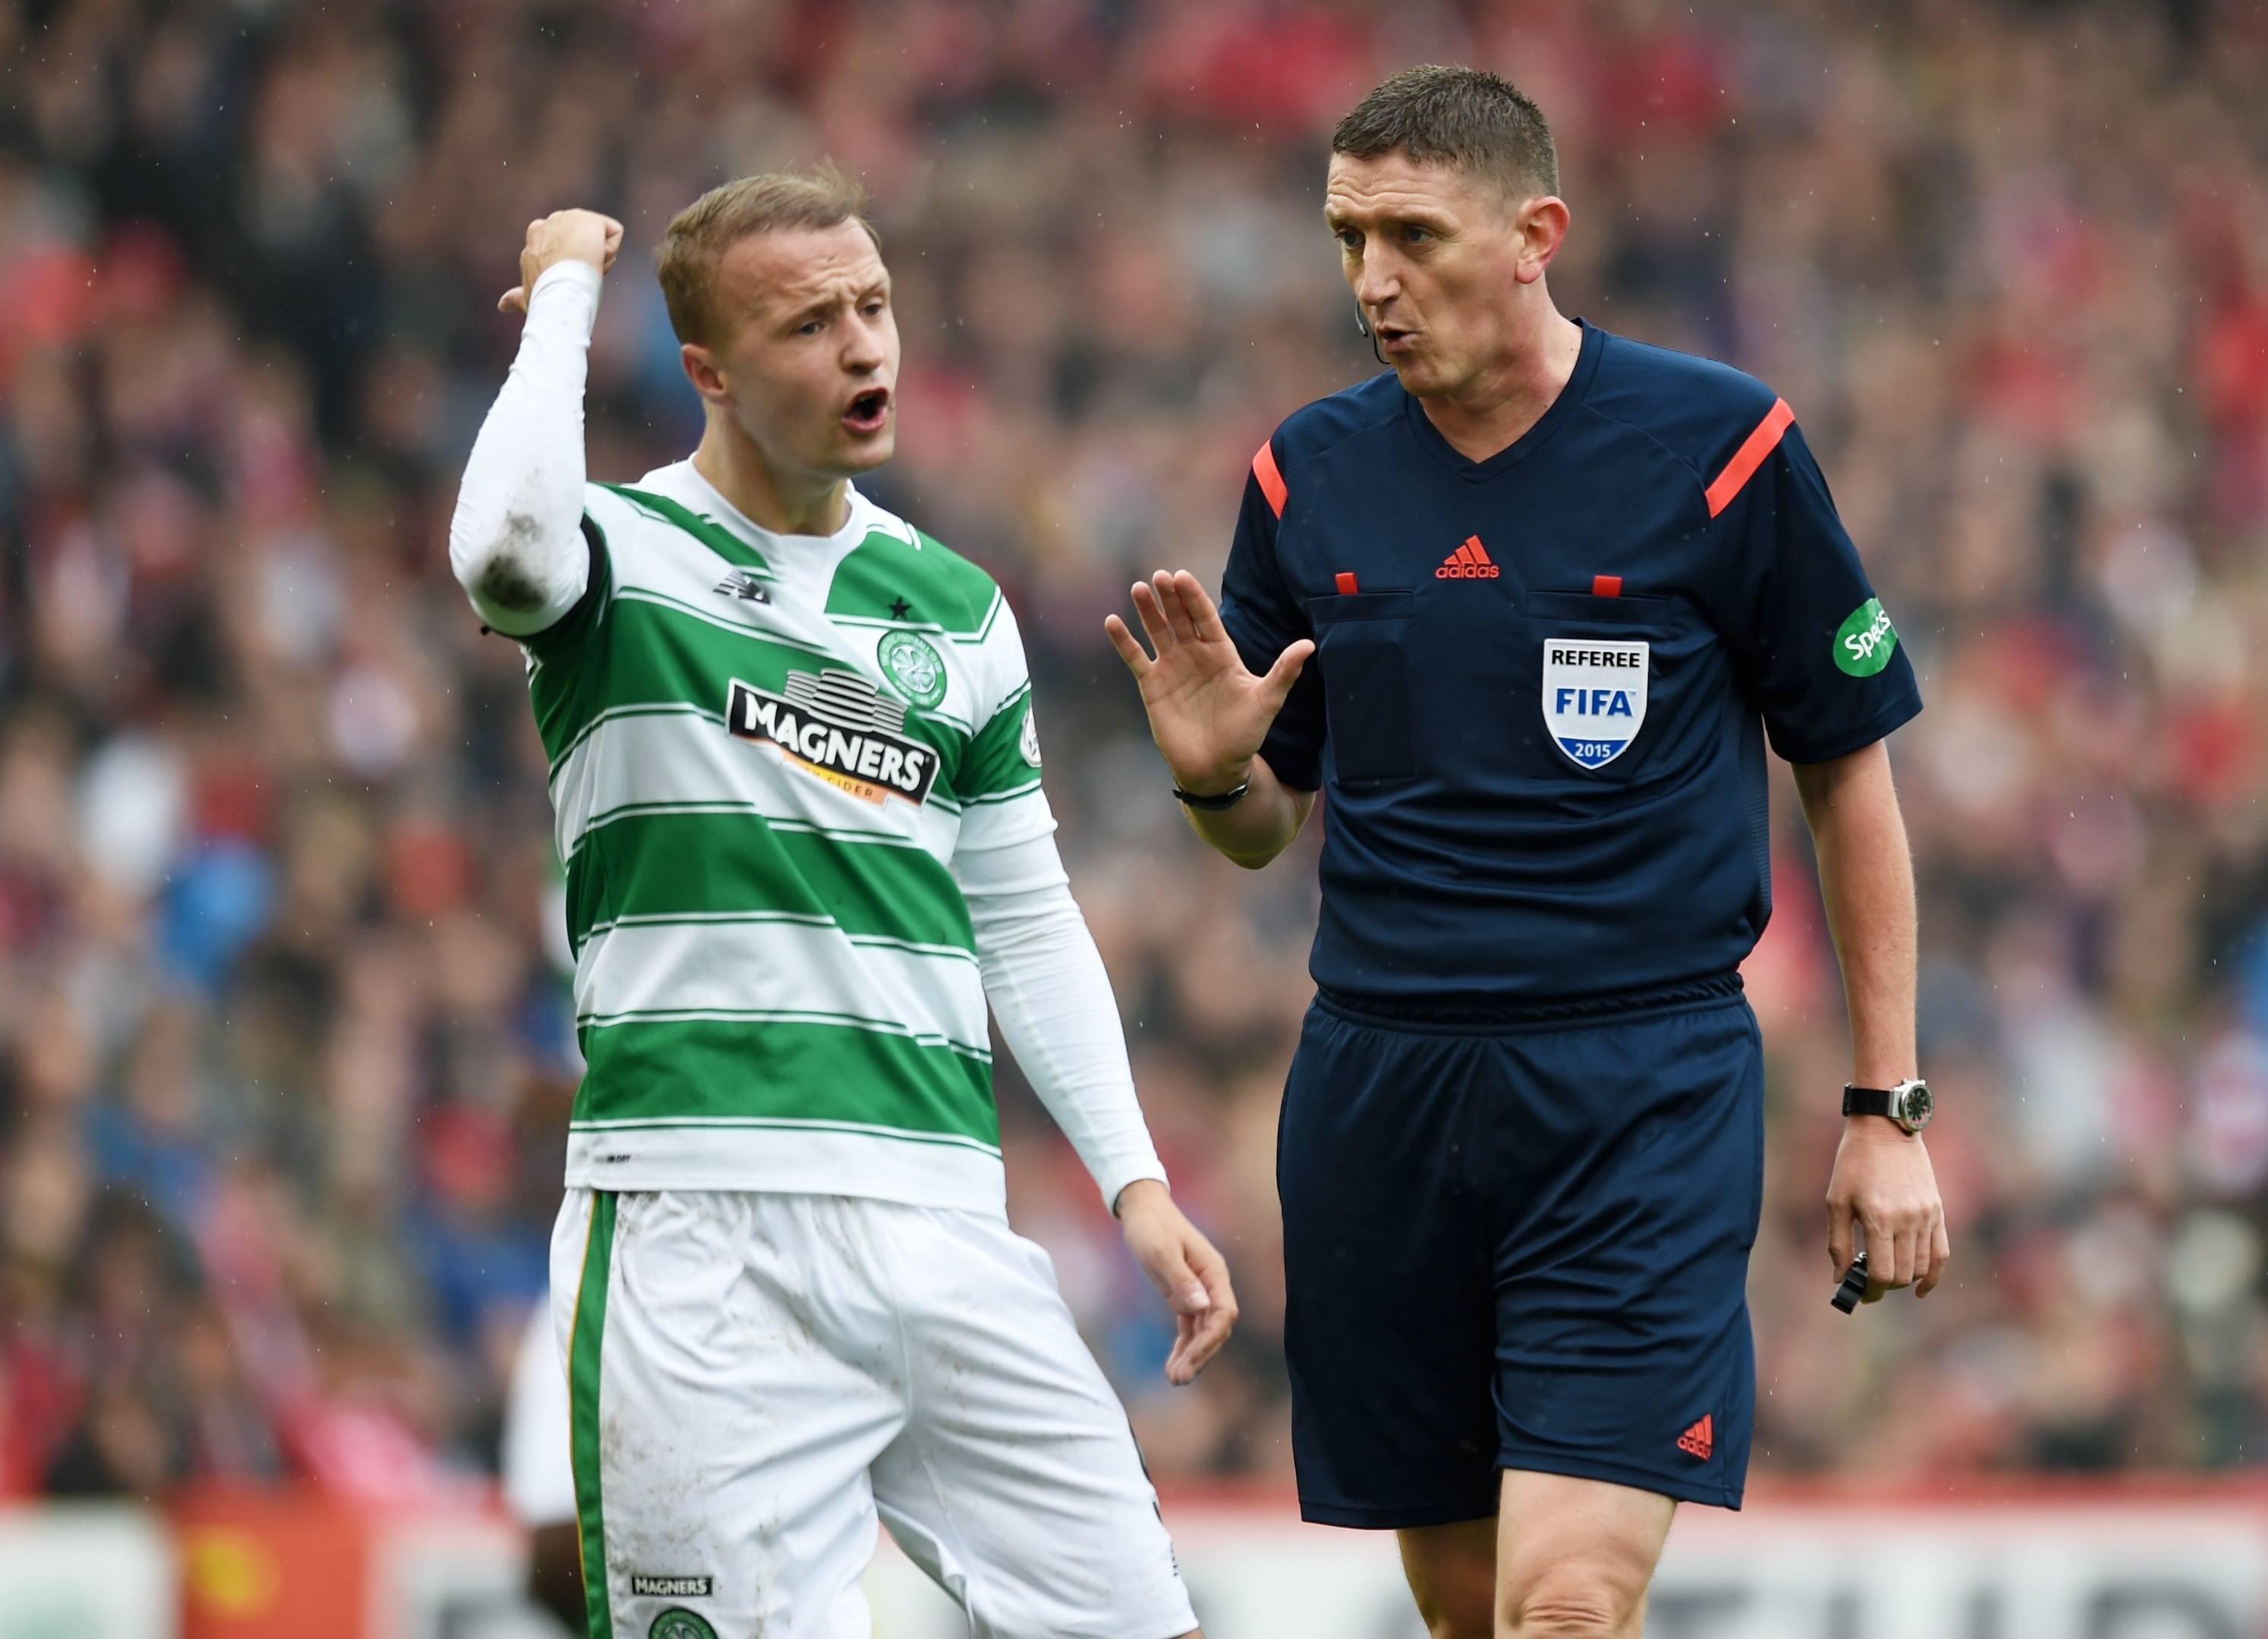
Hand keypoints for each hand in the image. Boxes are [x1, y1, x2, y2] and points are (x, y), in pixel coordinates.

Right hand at [499, 209, 623, 313]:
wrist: (558, 290)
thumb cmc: (544, 296)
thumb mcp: (527, 296)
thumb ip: (516, 296)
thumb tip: (501, 306)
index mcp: (536, 234)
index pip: (566, 246)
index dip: (570, 265)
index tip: (564, 277)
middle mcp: (551, 221)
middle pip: (584, 240)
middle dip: (584, 258)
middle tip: (575, 275)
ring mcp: (571, 217)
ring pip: (599, 238)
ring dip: (597, 257)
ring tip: (583, 270)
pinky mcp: (590, 220)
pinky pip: (614, 233)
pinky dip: (610, 251)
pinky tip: (595, 261)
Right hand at [1104, 571, 1313, 795]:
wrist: (1216, 767)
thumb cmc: (1245, 735)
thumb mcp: (1267, 701)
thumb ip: (1284, 671)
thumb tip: (1309, 645)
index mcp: (1221, 653)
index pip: (1206, 617)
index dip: (1194, 597)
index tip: (1183, 577)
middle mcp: (1194, 654)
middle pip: (1179, 618)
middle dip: (1170, 597)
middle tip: (1160, 576)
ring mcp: (1171, 667)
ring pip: (1157, 631)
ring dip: (1147, 611)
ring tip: (1139, 589)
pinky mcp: (1152, 685)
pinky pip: (1136, 658)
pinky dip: (1124, 641)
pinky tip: (1113, 621)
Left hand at [1115, 1179, 1236, 1382]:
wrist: (1142, 1212)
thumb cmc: (1153, 1227)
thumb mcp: (1162, 1251)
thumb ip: (1182, 1280)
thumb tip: (1202, 1307)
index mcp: (1214, 1272)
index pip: (1224, 1313)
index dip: (1211, 1338)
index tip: (1192, 1357)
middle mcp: (1212, 1285)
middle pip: (1216, 1328)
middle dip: (1201, 1355)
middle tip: (1179, 1378)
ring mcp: (1199, 1292)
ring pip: (1202, 1332)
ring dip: (1192, 1356)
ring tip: (1174, 1379)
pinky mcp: (1183, 1296)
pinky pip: (1188, 1327)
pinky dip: (1183, 1347)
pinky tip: (1172, 1365)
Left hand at [1826, 1118, 1948, 1299]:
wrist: (1886, 1128)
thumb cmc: (1854, 1163)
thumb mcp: (1836, 1201)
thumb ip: (1838, 1243)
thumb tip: (1840, 1279)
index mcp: (1878, 1218)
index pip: (1881, 1273)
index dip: (1870, 1291)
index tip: (1860, 1293)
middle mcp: (1907, 1220)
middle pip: (1902, 1275)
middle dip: (1884, 1285)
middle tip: (1868, 1280)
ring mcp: (1926, 1216)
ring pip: (1920, 1267)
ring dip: (1903, 1278)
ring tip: (1885, 1271)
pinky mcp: (1938, 1211)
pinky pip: (1941, 1254)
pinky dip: (1932, 1275)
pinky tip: (1920, 1288)